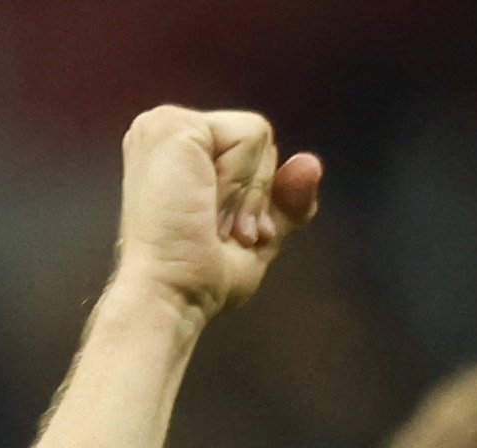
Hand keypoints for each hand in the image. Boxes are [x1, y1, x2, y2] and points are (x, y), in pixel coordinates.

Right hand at [113, 106, 321, 322]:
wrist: (170, 295)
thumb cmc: (199, 278)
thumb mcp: (255, 237)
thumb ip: (284, 201)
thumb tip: (312, 164)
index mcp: (174, 150)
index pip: (250, 149)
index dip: (254, 196)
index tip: (225, 235)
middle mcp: (164, 129)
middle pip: (258, 139)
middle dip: (253, 195)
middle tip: (217, 231)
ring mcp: (165, 123)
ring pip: (257, 135)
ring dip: (247, 193)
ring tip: (210, 223)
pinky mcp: (175, 126)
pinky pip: (251, 136)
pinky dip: (242, 182)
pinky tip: (207, 207)